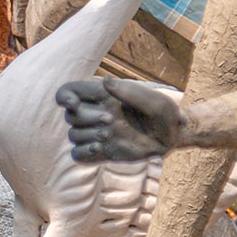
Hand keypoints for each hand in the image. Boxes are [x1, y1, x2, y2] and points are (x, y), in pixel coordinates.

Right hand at [58, 77, 180, 160]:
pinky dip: (83, 152)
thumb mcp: (152, 99)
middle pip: (71, 116)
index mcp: (102, 95)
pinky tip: (98, 148)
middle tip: (110, 120)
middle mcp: (95, 114)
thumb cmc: (164, 112)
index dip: (64, 97)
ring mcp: (97, 133)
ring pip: (73, 135)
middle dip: (86, 118)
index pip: (69, 92)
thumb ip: (128, 91)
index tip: (73, 104)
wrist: (172, 135)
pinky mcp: (102, 152)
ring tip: (109, 135)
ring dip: (87, 135)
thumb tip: (105, 82)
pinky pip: (78, 154)